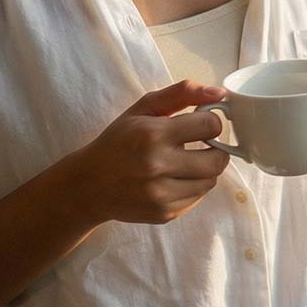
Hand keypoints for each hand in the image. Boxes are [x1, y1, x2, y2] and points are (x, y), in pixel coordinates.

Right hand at [65, 80, 233, 225]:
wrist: (88, 185)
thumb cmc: (118, 142)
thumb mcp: (143, 109)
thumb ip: (182, 93)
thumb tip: (219, 93)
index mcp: (153, 134)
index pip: (210, 125)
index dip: (210, 123)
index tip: (201, 125)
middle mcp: (157, 166)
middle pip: (217, 159)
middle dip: (215, 150)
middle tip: (201, 146)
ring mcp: (161, 194)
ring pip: (210, 181)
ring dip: (204, 170)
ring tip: (184, 162)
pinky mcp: (164, 213)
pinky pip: (197, 198)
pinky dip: (192, 187)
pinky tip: (174, 179)